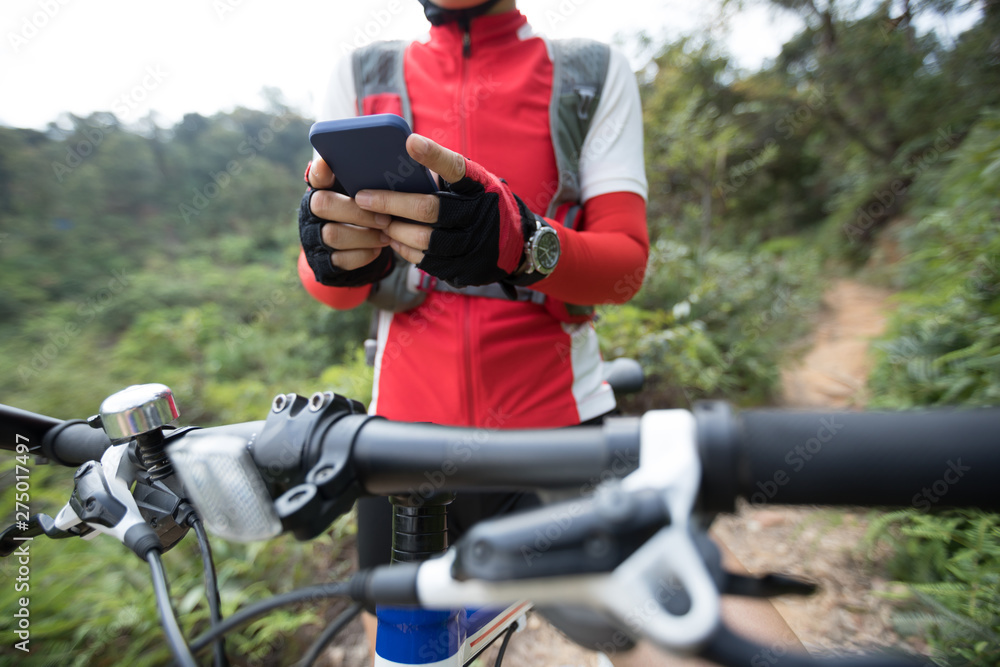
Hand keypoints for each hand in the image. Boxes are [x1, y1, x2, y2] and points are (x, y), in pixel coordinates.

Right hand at [305, 158, 391, 270]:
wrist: (357, 242)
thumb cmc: (367, 208)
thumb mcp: (367, 191)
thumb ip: (371, 177)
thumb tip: (398, 157)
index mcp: (323, 187)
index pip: (315, 173)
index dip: (320, 170)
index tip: (329, 166)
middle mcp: (312, 209)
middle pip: (323, 205)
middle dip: (357, 212)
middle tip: (385, 218)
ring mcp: (315, 235)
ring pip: (332, 234)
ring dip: (364, 236)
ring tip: (386, 234)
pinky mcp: (324, 259)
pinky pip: (340, 259)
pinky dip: (363, 254)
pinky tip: (378, 249)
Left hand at [353, 134, 533, 286]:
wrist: (518, 245)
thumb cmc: (484, 204)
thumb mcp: (476, 183)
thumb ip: (446, 174)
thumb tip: (398, 162)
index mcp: (480, 186)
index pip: (456, 167)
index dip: (433, 155)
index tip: (408, 141)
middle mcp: (479, 215)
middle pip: (427, 210)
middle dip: (390, 203)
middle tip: (363, 198)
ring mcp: (473, 245)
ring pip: (422, 239)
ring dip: (394, 229)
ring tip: (376, 220)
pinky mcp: (465, 269)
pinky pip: (425, 260)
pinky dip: (404, 248)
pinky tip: (394, 239)